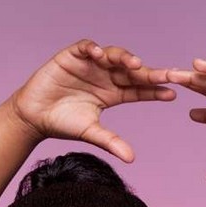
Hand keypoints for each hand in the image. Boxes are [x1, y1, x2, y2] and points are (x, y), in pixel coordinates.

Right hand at [9, 39, 175, 161]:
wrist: (34, 116)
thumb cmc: (63, 124)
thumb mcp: (90, 133)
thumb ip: (111, 142)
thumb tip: (131, 159)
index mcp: (112, 94)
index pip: (138, 90)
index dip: (154, 91)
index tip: (171, 94)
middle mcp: (104, 76)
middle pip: (131, 71)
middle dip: (148, 72)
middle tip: (166, 74)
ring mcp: (89, 64)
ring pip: (112, 56)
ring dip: (124, 58)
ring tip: (134, 64)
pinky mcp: (71, 56)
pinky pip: (86, 48)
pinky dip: (93, 49)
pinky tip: (100, 56)